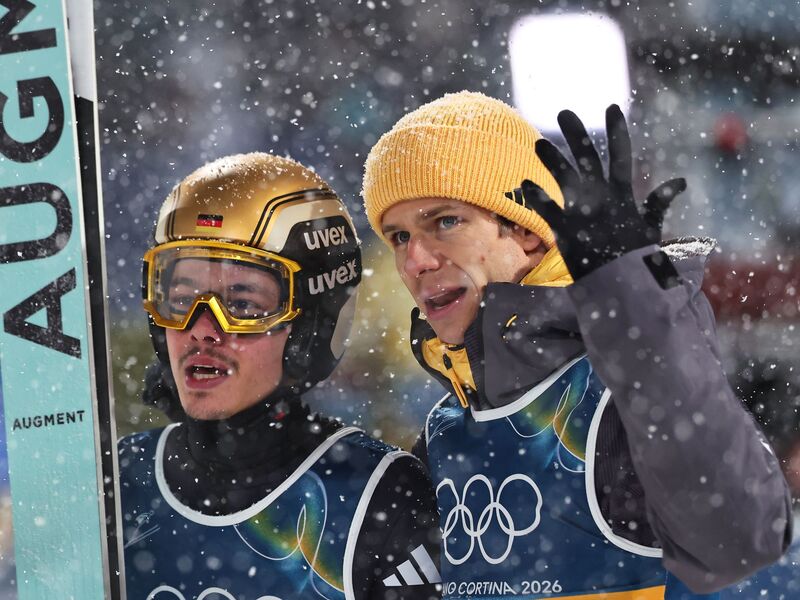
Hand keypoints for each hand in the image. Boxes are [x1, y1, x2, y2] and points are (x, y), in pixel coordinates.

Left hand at [521, 104, 685, 279]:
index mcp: (624, 196)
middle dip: (577, 134)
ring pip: (565, 178)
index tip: (611, 106)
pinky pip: (548, 210)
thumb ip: (659, 204)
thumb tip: (679, 182)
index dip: (617, 130)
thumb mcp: (651, 230)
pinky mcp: (566, 232)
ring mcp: (584, 214)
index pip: (622, 155)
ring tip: (537, 142)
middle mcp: (603, 199)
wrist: (627, 289)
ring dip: (552, 160)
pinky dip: (537, 198)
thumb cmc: (638, 261)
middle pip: (589, 158)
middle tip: (563, 112)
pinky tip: (525, 184)